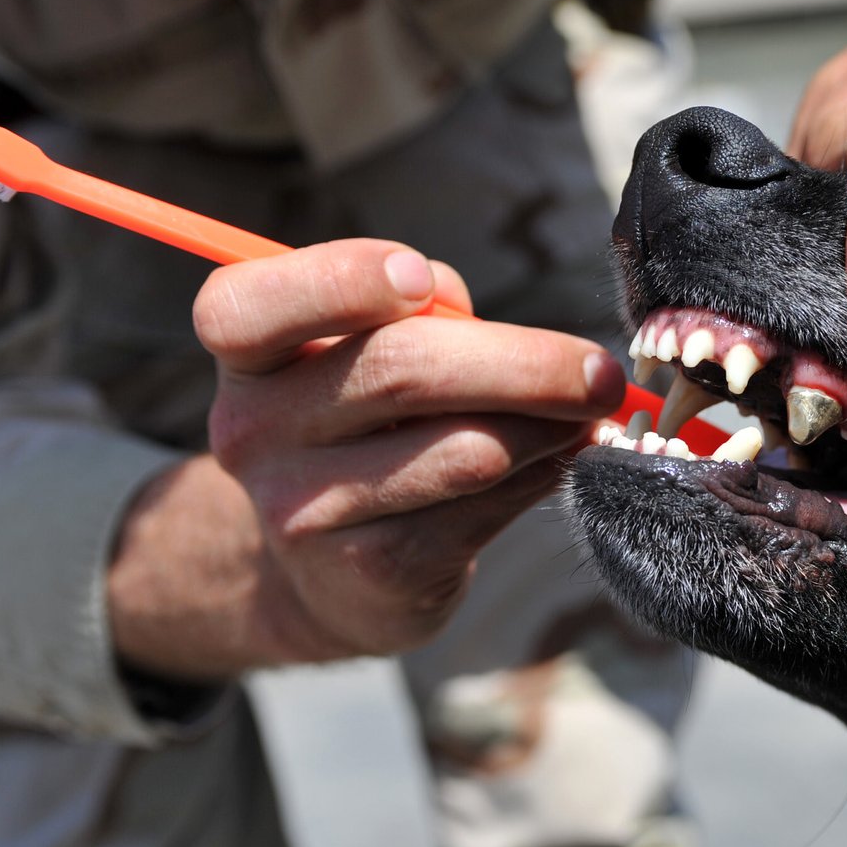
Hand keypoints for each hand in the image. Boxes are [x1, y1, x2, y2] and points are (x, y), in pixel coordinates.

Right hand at [110, 239, 625, 679]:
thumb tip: (521, 341)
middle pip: (402, 370)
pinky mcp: (373, 569)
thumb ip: (425, 313)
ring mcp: (308, 509)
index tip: (422, 277)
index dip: (339, 280)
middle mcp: (255, 432)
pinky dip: (543, 474)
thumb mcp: (367, 349)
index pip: (248, 307)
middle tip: (600, 370)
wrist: (331, 569)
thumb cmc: (369, 420)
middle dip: (528, 362)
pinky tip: (560, 457)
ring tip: (588, 412)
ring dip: (551, 426)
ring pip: (467, 449)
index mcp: (246, 352)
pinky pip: (486, 507)